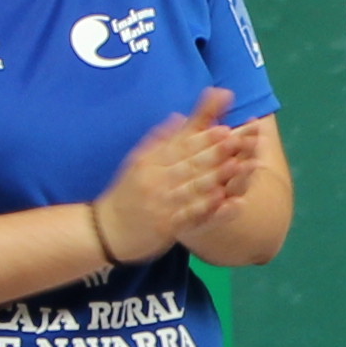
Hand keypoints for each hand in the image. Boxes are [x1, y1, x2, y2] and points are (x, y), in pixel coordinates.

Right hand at [96, 89, 249, 260]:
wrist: (106, 230)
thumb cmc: (127, 193)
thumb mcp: (138, 162)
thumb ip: (160, 140)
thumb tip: (179, 116)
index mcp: (149, 161)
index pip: (179, 147)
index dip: (203, 138)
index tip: (223, 128)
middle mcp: (155, 180)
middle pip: (188, 164)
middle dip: (215, 152)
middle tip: (238, 140)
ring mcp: (161, 204)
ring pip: (191, 187)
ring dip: (216, 176)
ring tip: (238, 165)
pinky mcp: (166, 226)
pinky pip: (188, 214)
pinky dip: (205, 206)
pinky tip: (222, 198)